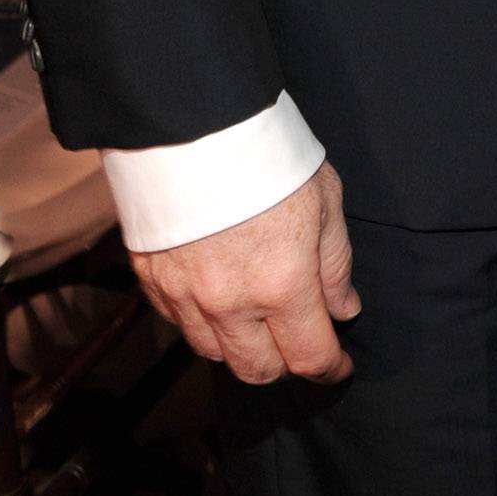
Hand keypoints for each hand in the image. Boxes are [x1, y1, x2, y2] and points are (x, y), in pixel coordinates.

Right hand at [131, 159, 359, 385]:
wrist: (195, 125)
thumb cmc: (269, 155)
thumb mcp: (325, 200)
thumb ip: (335, 264)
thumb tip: (343, 309)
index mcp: (281, 285)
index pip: (309, 356)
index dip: (330, 368)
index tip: (339, 366)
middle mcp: (230, 303)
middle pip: (258, 370)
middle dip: (285, 365)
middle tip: (300, 342)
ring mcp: (185, 296)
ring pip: (215, 353)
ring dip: (242, 347)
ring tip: (260, 321)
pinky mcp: (153, 281)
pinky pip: (180, 325)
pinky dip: (204, 323)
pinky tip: (220, 299)